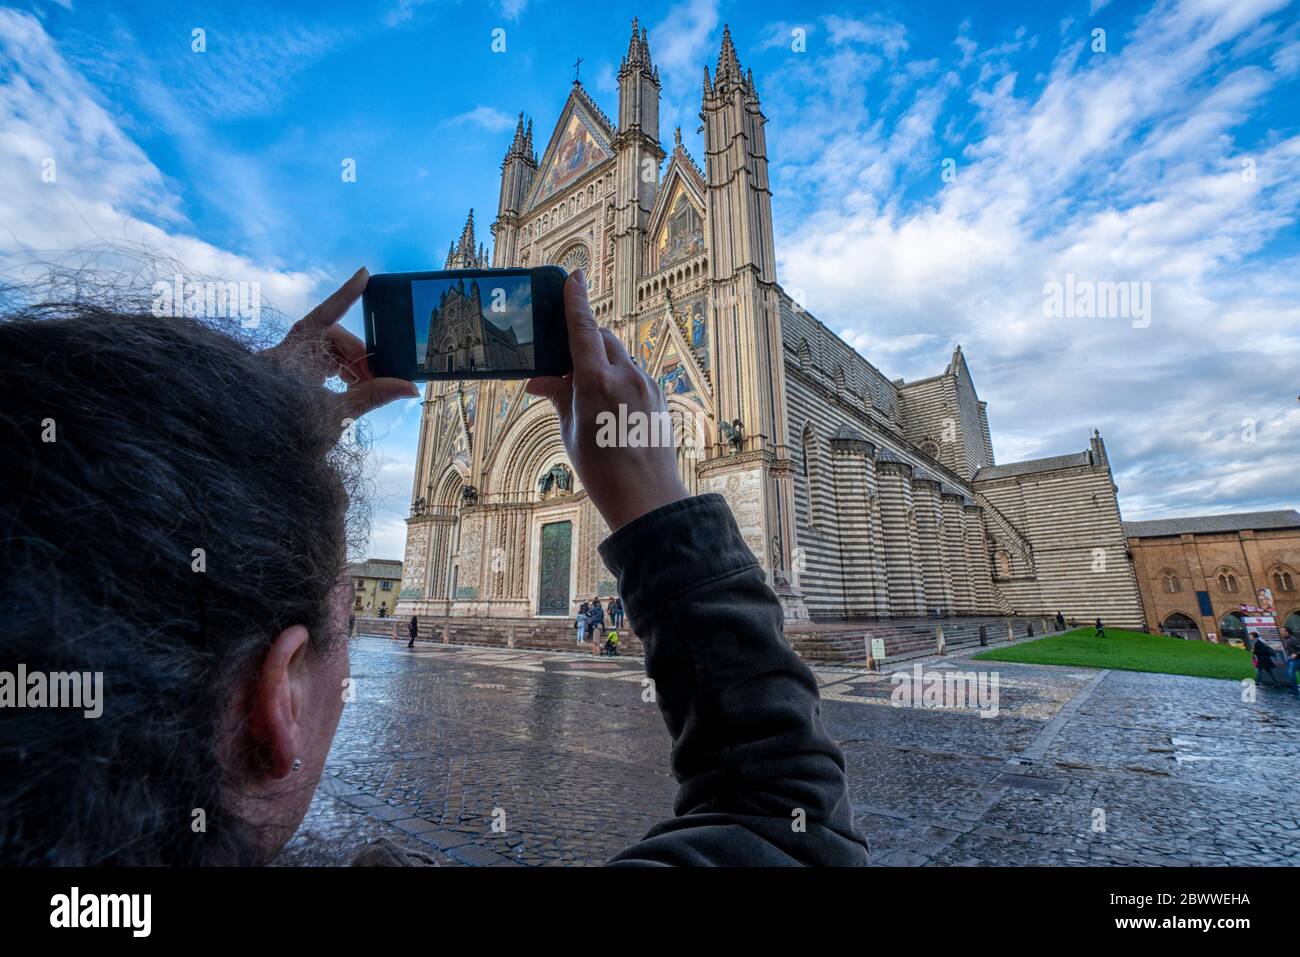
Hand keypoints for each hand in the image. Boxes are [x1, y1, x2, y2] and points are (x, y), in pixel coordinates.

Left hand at [265, 267, 418, 422]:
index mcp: (289, 360)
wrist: (258, 454)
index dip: (343, 296)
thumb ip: (371, 397)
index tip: (363, 275)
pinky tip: (351, 388)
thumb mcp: (335, 416)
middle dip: (357, 355)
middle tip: (379, 377)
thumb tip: (408, 387)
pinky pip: (319, 360)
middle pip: (330, 336)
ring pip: (327, 349)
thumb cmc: (289, 437)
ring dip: (351, 365)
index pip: (320, 318)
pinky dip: (339, 371)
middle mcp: (286, 355)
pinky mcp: (290, 372)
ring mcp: (287, 362)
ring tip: (366, 387)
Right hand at [526, 270, 688, 530]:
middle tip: (565, 362)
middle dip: (584, 340)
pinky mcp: (658, 395)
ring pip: (619, 356)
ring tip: (587, 393)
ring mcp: (646, 384)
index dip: (576, 300)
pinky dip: (618, 377)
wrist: (646, 496)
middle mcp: (626, 375)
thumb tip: (537, 381)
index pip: (584, 327)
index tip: (573, 277)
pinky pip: (634, 373)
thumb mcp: (569, 431)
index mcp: (597, 381)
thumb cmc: (602, 468)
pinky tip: (610, 406)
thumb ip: (557, 396)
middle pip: (602, 338)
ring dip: (601, 361)